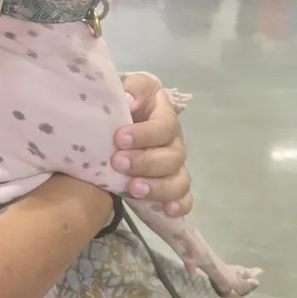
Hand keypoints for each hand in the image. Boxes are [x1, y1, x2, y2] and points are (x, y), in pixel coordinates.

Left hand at [112, 72, 191, 217]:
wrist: (112, 123)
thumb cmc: (120, 104)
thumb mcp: (124, 87)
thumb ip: (131, 88)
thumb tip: (130, 100)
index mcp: (164, 115)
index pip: (164, 126)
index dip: (144, 134)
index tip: (119, 139)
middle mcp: (173, 142)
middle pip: (173, 157)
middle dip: (145, 162)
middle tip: (118, 163)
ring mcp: (174, 166)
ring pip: (180, 181)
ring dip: (158, 187)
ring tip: (133, 189)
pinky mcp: (170, 186)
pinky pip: (184, 198)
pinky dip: (180, 205)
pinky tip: (167, 210)